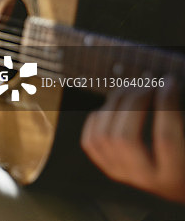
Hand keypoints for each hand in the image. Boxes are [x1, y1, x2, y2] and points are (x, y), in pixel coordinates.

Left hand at [81, 81, 184, 203]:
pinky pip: (90, 141)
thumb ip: (178, 118)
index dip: (166, 105)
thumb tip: (168, 84)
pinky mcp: (109, 167)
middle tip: (148, 82)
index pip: (165, 138)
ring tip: (132, 88)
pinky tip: (113, 106)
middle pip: (125, 137)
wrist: (180, 183)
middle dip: (134, 102)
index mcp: (174, 176)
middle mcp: (144, 179)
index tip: (168, 81)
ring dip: (114, 104)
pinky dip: (98, 118)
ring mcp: (122, 173)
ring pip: (104, 136)